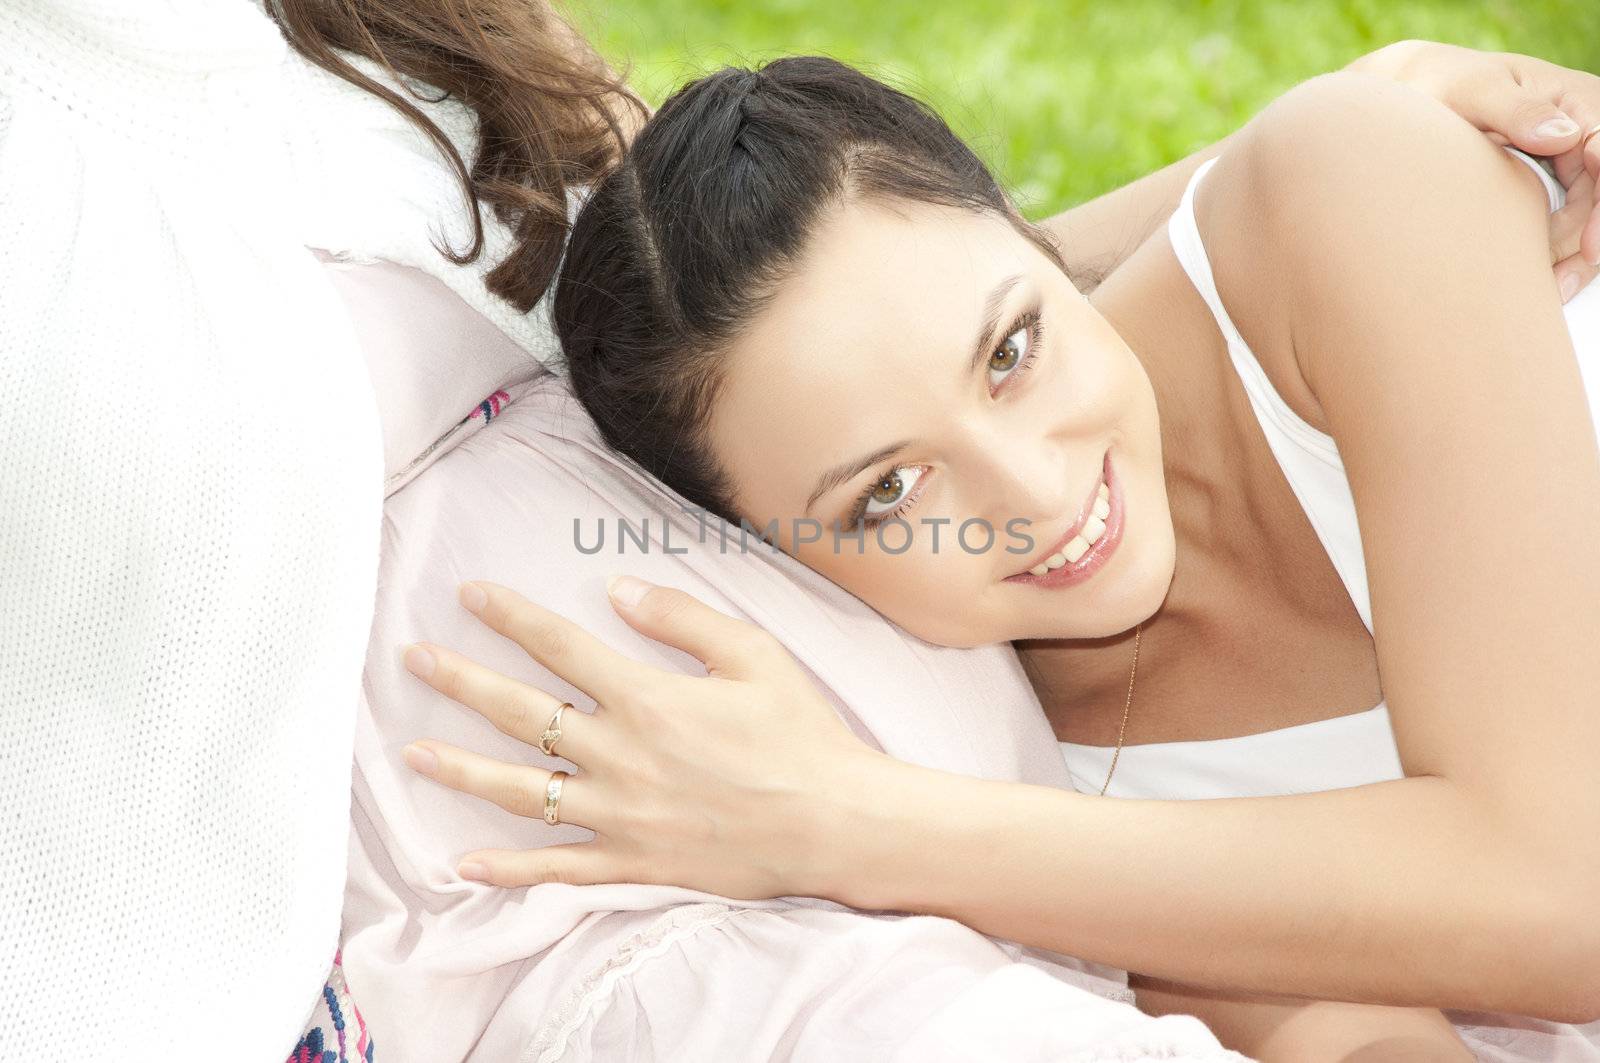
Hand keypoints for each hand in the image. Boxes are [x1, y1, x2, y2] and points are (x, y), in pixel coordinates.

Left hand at [399, 576, 877, 897]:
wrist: (836, 822)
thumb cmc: (802, 735)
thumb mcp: (753, 654)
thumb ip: (681, 618)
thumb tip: (617, 591)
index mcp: (647, 699)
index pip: (560, 648)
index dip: (511, 617)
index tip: (470, 595)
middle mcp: (621, 756)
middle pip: (522, 714)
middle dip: (463, 681)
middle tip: (414, 660)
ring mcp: (622, 816)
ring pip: (523, 792)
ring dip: (463, 771)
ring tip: (414, 753)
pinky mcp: (635, 864)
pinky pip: (560, 869)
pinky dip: (511, 870)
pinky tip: (464, 866)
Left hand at [1347, 40, 1599, 299]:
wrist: (1417, 98)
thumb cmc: (1446, 87)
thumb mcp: (1474, 92)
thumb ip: (1516, 111)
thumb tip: (1563, 135)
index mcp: (1580, 103)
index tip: (1589, 245)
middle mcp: (1587, 133)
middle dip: (1588, 241)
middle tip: (1557, 284)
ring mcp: (1575, 163)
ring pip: (1590, 220)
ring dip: (1576, 258)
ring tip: (1548, 294)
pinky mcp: (1557, 187)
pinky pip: (1571, 227)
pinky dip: (1559, 257)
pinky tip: (1542, 285)